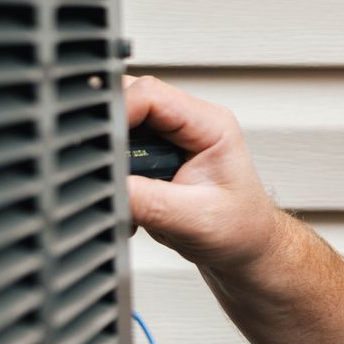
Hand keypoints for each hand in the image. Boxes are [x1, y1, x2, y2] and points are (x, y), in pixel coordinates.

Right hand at [122, 74, 284, 272]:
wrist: (247, 250)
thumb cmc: (239, 231)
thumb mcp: (193, 219)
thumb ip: (147, 201)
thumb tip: (108, 188)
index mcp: (210, 124)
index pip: (150, 93)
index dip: (117, 113)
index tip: (97, 145)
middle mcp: (190, 123)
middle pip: (130, 101)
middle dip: (109, 137)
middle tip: (109, 174)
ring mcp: (171, 138)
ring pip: (120, 125)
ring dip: (111, 159)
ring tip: (123, 193)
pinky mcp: (156, 155)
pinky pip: (120, 149)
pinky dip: (113, 175)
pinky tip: (127, 201)